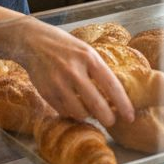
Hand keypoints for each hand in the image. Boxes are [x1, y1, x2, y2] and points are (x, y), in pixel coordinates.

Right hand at [11, 19, 134, 126]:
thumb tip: (115, 97)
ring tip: (88, 110)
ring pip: (79, 112)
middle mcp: (74, 70)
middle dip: (107, 118)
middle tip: (111, 122)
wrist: (33, 41)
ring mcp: (58, 82)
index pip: (111, 86)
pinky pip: (64, 111)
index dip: (123, 104)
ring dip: (87, 115)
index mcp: (89, 58)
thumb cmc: (65, 47)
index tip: (130, 117)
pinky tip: (72, 105)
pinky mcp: (46, 92)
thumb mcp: (85, 51)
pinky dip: (71, 112)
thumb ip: (98, 71)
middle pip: (96, 104)